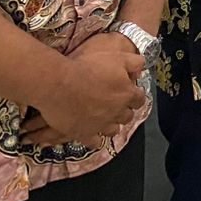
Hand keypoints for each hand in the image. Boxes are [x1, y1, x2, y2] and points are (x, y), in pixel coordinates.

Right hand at [27, 36, 145, 146]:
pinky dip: (95, 139)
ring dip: (111, 125)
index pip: (140, 99)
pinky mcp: (84, 134)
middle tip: (116, 105)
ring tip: (105, 119)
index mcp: (127, 94)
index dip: (135, 97)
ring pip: (114, 130)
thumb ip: (134, 63)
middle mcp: (117, 112)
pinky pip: (95, 143)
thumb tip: (141, 70)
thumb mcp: (117, 57)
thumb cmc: (88, 68)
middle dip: (124, 111)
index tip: (131, 94)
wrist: (59, 84)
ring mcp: (101, 125)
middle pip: (127, 116)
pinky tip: (92, 134)